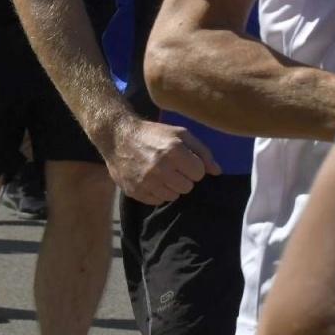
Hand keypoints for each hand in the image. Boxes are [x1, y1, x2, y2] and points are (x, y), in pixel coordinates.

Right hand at [106, 118, 221, 205]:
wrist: (117, 136)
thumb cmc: (153, 133)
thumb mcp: (180, 134)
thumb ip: (202, 151)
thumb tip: (217, 171)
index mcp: (173, 151)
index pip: (199, 173)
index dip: (193, 166)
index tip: (184, 160)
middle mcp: (160, 168)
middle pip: (187, 187)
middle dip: (183, 177)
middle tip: (172, 167)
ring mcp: (146, 181)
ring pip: (173, 196)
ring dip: (170, 186)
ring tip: (161, 173)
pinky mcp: (135, 191)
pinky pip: (157, 200)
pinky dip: (157, 192)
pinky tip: (150, 179)